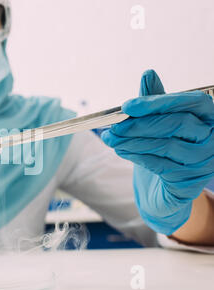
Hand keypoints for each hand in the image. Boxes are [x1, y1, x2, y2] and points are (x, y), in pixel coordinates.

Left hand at [101, 70, 213, 234]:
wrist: (163, 190)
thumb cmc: (163, 151)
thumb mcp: (159, 123)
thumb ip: (155, 101)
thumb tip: (148, 74)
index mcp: (209, 117)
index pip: (192, 102)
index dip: (159, 102)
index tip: (127, 105)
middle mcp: (213, 138)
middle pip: (177, 124)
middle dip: (139, 124)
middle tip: (114, 126)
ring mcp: (204, 162)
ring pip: (166, 145)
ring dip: (132, 141)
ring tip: (111, 138)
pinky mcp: (189, 183)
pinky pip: (160, 165)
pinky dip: (137, 156)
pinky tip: (121, 150)